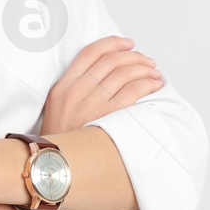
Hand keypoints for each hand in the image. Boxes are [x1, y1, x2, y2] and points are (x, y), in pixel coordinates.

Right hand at [39, 35, 163, 135]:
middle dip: (134, 56)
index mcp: (63, 86)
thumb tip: (106, 73)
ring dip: (144, 69)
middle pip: (111, 61)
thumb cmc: (61, 139)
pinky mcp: (106, 118)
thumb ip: (76, 88)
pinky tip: (154, 86)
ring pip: (124, 74)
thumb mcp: (57, 108)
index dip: (113, 43)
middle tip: (147, 61)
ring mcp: (90, 105)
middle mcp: (75, 92)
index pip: (90, 53)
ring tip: (154, 73)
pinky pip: (132, 92)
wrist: (55, 166)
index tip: (127, 43)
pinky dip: (147, 84)